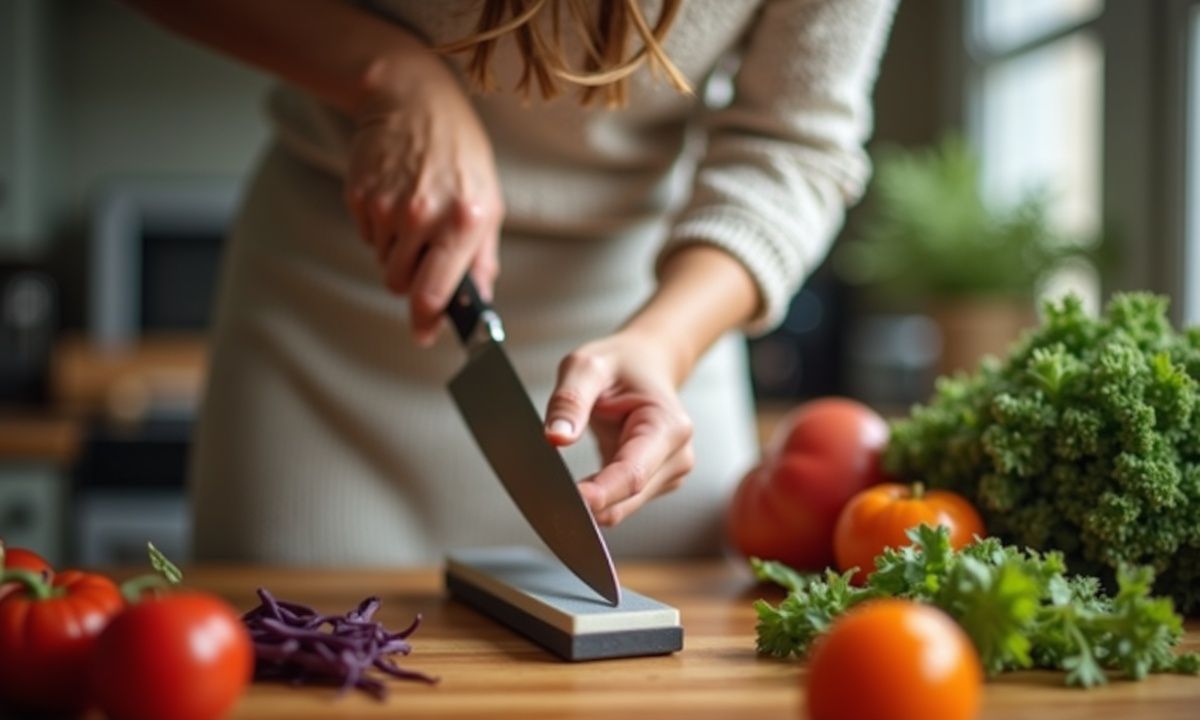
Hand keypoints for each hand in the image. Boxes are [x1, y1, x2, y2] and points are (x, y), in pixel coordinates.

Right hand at [345, 55, 503, 345]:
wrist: (413, 101)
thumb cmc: (459, 156)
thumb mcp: (488, 203)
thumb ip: (482, 258)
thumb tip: (479, 302)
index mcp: (463, 220)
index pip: (434, 291)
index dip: (426, 321)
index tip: (424, 335)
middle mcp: (423, 215)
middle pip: (399, 283)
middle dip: (409, 278)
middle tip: (423, 248)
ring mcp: (386, 206)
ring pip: (381, 260)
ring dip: (395, 249)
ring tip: (413, 211)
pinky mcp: (359, 196)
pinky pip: (367, 235)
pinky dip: (379, 227)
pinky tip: (395, 196)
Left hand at [544, 330, 694, 525]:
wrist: (646, 364)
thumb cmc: (621, 363)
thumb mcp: (587, 366)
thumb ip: (570, 401)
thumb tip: (556, 439)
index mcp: (668, 426)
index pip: (632, 474)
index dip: (600, 493)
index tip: (567, 502)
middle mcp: (676, 456)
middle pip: (627, 497)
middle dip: (587, 503)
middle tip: (542, 495)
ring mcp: (668, 474)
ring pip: (621, 507)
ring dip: (589, 504)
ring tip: (558, 481)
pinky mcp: (653, 484)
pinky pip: (619, 503)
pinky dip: (595, 501)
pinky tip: (575, 487)